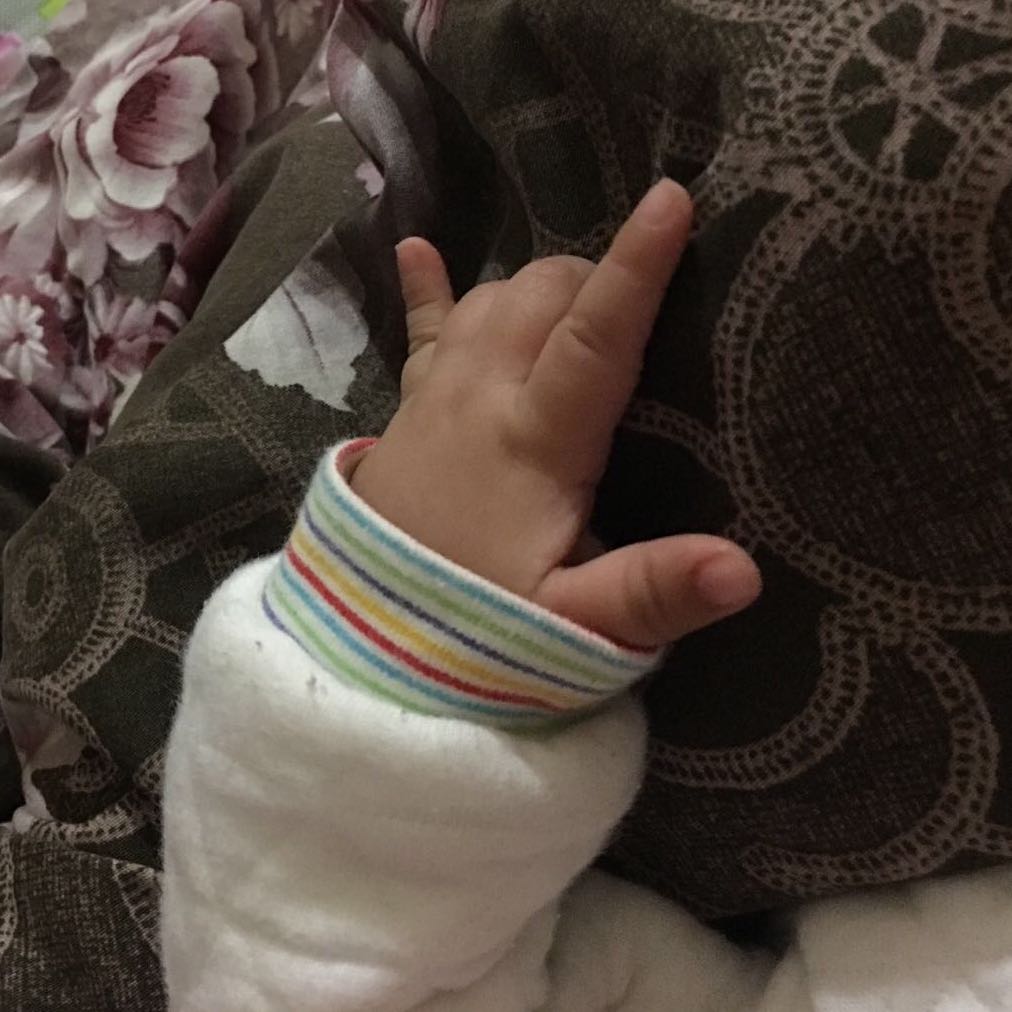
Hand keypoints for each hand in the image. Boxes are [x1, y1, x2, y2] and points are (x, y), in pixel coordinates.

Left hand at [351, 180, 760, 647]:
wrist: (362, 648)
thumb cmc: (474, 635)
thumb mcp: (573, 629)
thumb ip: (652, 594)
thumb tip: (744, 572)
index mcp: (533, 440)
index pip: (594, 337)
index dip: (638, 267)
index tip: (673, 197)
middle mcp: (481, 396)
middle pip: (541, 295)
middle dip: (594, 276)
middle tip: (638, 305)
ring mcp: (435, 397)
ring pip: (490, 299)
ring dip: (537, 286)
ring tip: (577, 301)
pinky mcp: (406, 413)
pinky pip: (418, 332)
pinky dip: (426, 288)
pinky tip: (414, 247)